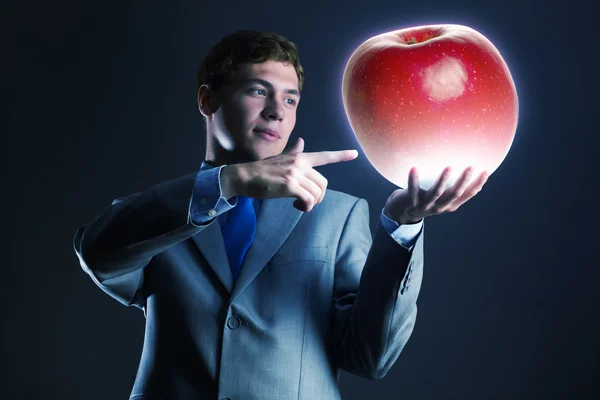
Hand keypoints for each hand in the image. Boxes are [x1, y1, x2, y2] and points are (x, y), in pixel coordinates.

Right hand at [224, 137, 357, 211]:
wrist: (244, 176)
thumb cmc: (262, 170)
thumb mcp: (280, 158)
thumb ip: (294, 151)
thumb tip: (301, 141)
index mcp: (300, 157)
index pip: (323, 155)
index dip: (340, 155)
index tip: (354, 154)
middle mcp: (300, 163)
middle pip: (323, 183)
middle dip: (319, 196)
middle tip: (307, 202)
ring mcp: (295, 174)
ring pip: (316, 194)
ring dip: (310, 204)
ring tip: (299, 205)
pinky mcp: (289, 185)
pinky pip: (307, 201)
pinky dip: (304, 208)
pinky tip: (296, 207)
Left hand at [384, 166, 488, 224]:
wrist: (401, 212)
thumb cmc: (425, 199)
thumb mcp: (441, 195)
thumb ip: (451, 186)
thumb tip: (468, 168)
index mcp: (450, 205)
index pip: (467, 195)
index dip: (478, 184)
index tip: (486, 170)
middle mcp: (440, 207)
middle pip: (454, 194)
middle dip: (463, 181)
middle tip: (470, 166)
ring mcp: (425, 206)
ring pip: (436, 193)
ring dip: (443, 181)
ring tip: (449, 167)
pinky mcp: (411, 202)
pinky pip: (412, 190)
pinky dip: (413, 180)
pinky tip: (414, 168)